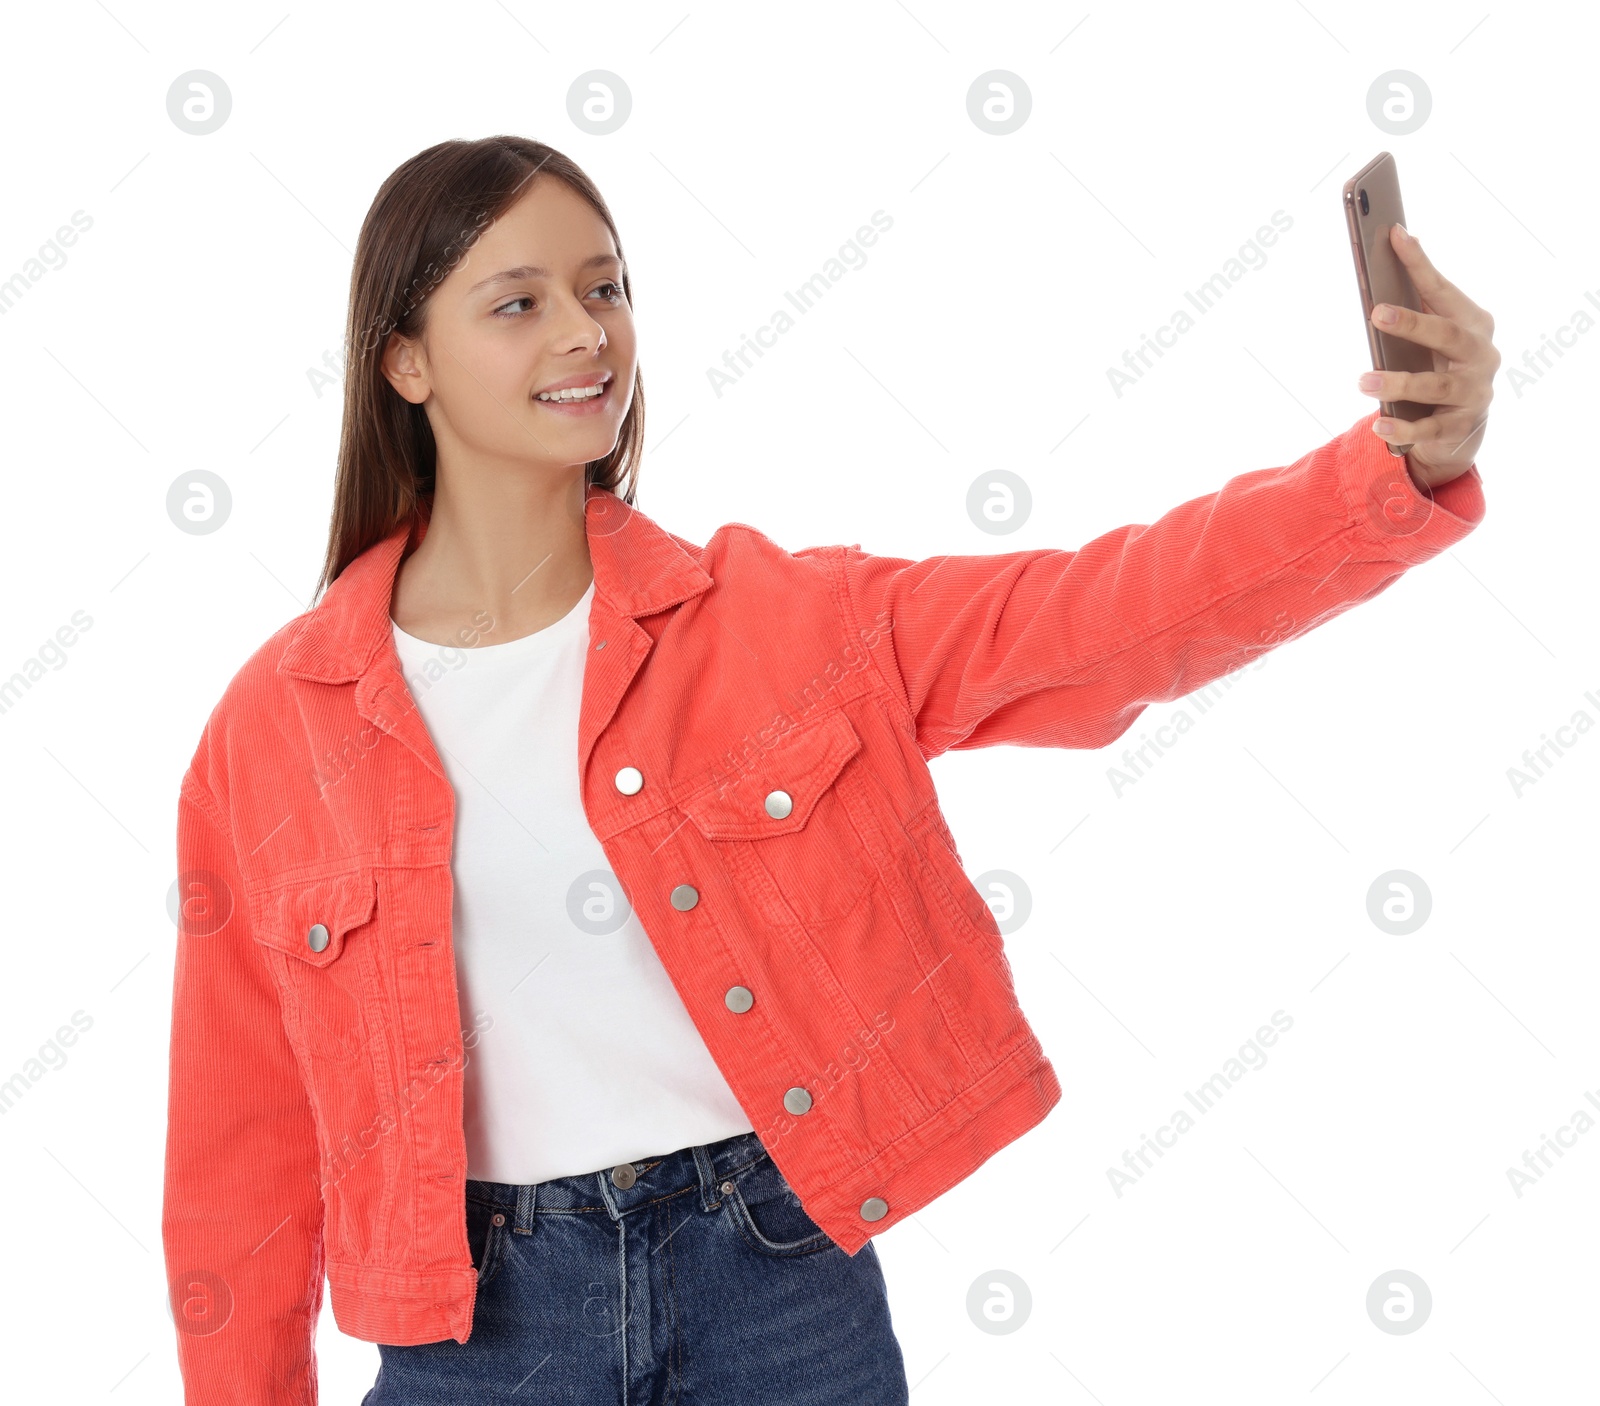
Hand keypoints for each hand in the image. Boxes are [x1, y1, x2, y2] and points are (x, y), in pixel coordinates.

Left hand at [1356, 224, 1497, 488]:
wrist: (1460, 428)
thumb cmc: (1438, 368)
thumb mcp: (1432, 338)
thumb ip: (1418, 304)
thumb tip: (1395, 244)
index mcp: (1473, 324)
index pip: (1444, 290)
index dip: (1420, 264)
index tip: (1395, 236)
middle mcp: (1481, 355)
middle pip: (1448, 335)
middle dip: (1413, 322)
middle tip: (1376, 313)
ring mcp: (1474, 393)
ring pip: (1436, 385)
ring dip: (1398, 381)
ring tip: (1362, 380)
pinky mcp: (1458, 428)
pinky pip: (1428, 428)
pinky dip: (1403, 426)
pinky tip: (1378, 423)